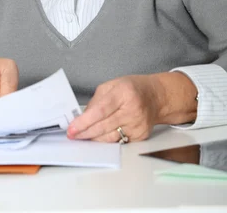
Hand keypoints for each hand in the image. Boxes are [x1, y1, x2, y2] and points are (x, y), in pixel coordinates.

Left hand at [67, 72, 197, 142]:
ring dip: (94, 139)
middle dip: (85, 132)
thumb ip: (96, 100)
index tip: (73, 128)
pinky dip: (106, 141)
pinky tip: (98, 138)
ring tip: (83, 136)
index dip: (84, 121)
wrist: (156, 97)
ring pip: (110, 137)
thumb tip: (83, 117)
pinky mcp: (141, 136)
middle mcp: (132, 110)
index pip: (101, 110)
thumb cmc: (132, 88)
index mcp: (124, 93)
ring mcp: (138, 125)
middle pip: (104, 126)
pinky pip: (118, 141)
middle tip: (73, 135)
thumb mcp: (112, 85)